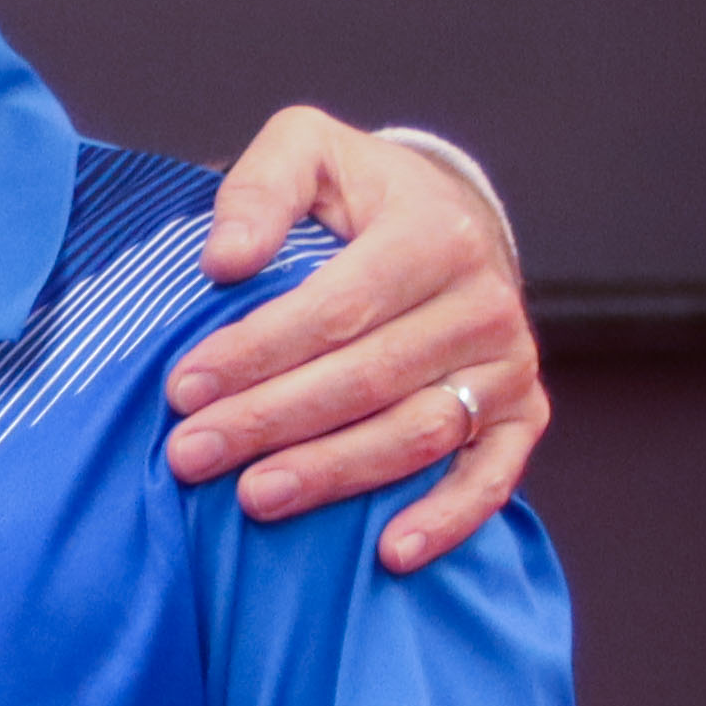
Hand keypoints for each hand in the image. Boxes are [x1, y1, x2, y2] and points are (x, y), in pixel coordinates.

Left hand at [161, 113, 540, 573]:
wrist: (445, 223)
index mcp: (434, 235)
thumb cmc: (357, 197)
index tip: (182, 388)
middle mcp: (485, 302)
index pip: (337, 306)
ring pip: (417, 433)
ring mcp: (508, 365)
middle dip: (271, 421)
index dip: (257, 351)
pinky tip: (388, 554)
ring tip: (253, 499)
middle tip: (190, 455)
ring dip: (335, 473)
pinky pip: (492, 478)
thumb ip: (261, 187)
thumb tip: (224, 259)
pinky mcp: (522, 415)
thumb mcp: (308, 151)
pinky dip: (446, 520)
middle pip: (369, 378)